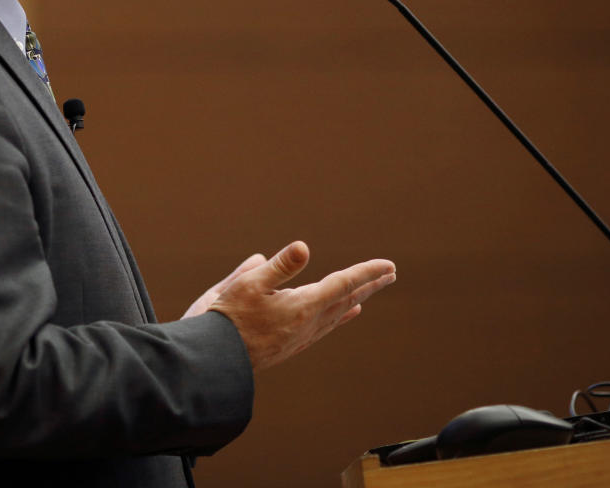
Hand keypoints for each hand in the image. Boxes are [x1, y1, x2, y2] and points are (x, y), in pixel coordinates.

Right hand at [192, 241, 395, 372]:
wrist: (219, 360)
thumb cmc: (229, 317)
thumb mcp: (249, 285)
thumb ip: (279, 266)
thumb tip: (304, 247)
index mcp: (303, 306)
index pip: (342, 284)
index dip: (366, 272)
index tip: (388, 265)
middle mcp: (309, 323)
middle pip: (347, 299)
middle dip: (369, 284)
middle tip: (390, 273)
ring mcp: (302, 336)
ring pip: (338, 313)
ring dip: (357, 298)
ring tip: (370, 290)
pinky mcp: (293, 344)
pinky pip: (327, 325)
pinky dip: (342, 314)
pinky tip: (345, 313)